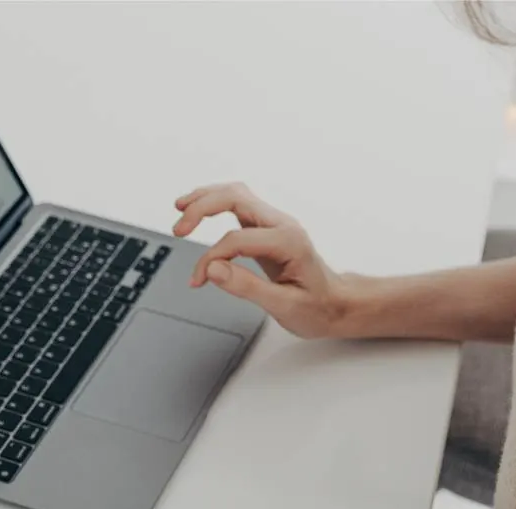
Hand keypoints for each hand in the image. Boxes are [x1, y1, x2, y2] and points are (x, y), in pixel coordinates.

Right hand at [175, 183, 351, 338]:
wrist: (336, 304)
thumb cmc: (317, 307)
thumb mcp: (283, 306)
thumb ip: (247, 286)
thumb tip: (214, 270)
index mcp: (288, 241)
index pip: (236, 239)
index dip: (211, 259)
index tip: (199, 279)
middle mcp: (282, 224)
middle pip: (236, 197)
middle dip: (202, 208)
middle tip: (179, 229)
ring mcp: (275, 223)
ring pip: (236, 194)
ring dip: (206, 198)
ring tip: (181, 207)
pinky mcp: (267, 228)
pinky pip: (239, 204)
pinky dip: (215, 203)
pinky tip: (198, 209)